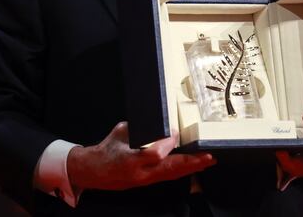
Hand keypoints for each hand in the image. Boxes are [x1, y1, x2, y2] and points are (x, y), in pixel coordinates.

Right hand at [67, 121, 216, 190]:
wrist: (94, 172)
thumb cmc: (106, 150)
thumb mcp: (120, 132)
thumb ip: (139, 128)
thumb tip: (156, 120)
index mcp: (130, 159)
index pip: (153, 154)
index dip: (167, 145)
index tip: (176, 133)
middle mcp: (140, 173)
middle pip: (169, 170)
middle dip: (191, 163)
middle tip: (208, 156)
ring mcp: (145, 179)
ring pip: (172, 175)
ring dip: (192, 168)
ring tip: (208, 160)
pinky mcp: (148, 182)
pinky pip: (169, 176)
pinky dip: (183, 171)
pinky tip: (195, 166)